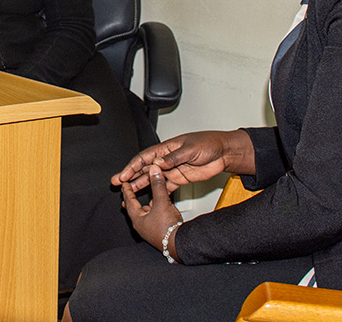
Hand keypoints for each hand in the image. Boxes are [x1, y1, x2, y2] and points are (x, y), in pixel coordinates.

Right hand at [112, 130, 254, 192]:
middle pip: (145, 168)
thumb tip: (157, 164)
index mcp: (167, 148)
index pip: (145, 158)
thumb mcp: (190, 149)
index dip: (132, 166)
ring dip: (140, 184)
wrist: (224, 152)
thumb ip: (174, 158)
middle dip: (130, 175)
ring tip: (128, 191)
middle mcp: (167, 159)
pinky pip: (165, 186)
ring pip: (152, 178)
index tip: (123, 175)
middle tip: (117, 183)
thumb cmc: (208, 144)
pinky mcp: (180, 178)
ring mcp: (173, 169)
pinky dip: (156, 192)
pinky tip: (148, 197)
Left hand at [122, 164, 183, 256]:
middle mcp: (142, 226)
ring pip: (145, 215)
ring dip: (144, 206)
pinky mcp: (159, 233)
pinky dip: (154, 212)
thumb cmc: (168, 228)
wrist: (179, 245)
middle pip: (135, 210)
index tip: (124, 184)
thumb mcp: (162, 202)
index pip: (129, 202)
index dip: (127, 191)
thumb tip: (154, 170)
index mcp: (138, 219)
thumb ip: (158, 185)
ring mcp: (150, 230)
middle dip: (132, 200)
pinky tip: (159, 209)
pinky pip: (154, 219)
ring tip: (145, 200)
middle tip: (129, 193)